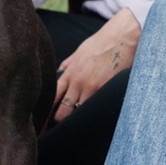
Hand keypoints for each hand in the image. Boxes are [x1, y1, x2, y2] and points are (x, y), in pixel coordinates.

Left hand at [53, 8, 140, 122]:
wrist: (121, 36)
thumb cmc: (102, 42)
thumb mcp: (80, 51)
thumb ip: (69, 64)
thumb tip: (60, 71)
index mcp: (69, 73)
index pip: (52, 97)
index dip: (46, 111)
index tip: (43, 122)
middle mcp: (77, 82)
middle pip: (62, 110)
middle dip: (60, 120)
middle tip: (59, 129)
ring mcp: (91, 87)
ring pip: (78, 112)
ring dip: (77, 119)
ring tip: (76, 127)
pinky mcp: (105, 89)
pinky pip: (95, 107)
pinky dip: (92, 113)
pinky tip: (92, 120)